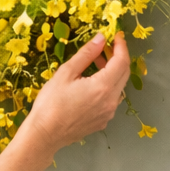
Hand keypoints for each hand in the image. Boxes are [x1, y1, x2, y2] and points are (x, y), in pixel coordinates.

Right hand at [23, 32, 129, 156]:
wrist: (45, 134)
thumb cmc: (51, 103)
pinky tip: (91, 85)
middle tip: (104, 48)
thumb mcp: (66, 73)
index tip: (116, 36)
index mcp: (104, 86)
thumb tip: (100, 38)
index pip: (122, 61)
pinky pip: (111, 100)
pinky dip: (106, 87)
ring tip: (95, 65)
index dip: (121, 46)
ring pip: (118, 88)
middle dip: (118, 58)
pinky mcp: (102, 121)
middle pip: (124, 74)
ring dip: (112, 73)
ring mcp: (108, 113)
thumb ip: (86, 54)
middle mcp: (112, 100)